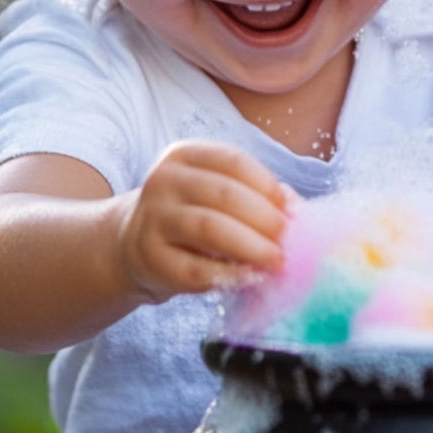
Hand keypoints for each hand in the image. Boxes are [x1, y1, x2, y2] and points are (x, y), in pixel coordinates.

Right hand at [117, 140, 293, 303]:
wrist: (134, 243)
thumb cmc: (193, 213)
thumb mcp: (217, 192)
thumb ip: (256, 194)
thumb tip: (298, 211)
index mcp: (184, 156)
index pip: (233, 161)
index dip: (267, 185)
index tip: (291, 208)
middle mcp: (164, 182)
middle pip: (224, 195)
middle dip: (264, 218)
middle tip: (288, 240)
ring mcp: (152, 220)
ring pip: (209, 228)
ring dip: (251, 246)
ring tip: (277, 260)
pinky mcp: (150, 259)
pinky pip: (195, 268)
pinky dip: (229, 274)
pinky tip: (251, 276)